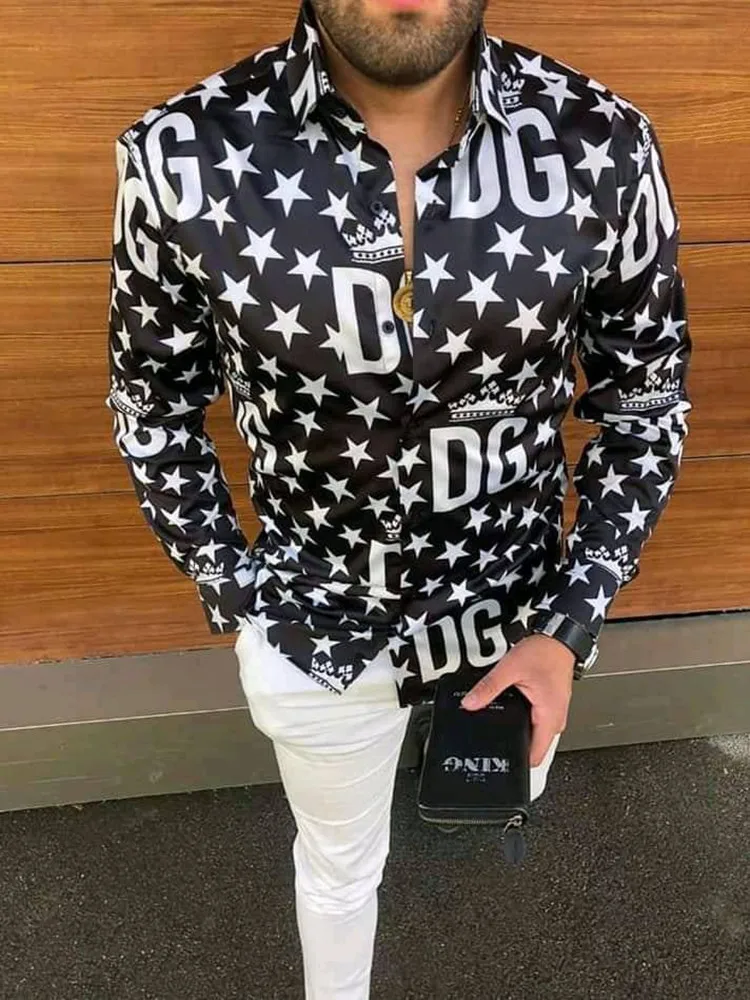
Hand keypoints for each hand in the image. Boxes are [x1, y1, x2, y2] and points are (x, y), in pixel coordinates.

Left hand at [460, 634, 574, 766]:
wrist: (558, 639)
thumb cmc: (544, 652)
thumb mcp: (510, 669)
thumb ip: (489, 688)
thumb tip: (470, 703)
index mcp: (549, 717)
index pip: (534, 756)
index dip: (516, 761)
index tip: (500, 760)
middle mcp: (556, 720)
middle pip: (533, 748)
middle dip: (513, 746)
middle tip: (493, 740)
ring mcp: (554, 714)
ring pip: (534, 735)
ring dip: (518, 732)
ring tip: (501, 723)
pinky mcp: (550, 707)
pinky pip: (536, 723)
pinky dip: (524, 721)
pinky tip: (512, 711)